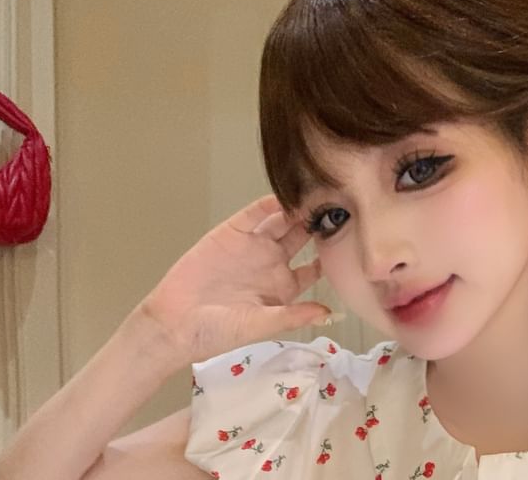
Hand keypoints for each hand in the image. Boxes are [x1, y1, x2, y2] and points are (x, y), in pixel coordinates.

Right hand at [138, 194, 330, 365]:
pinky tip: (285, 194)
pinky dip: (269, 204)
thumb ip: (293, 315)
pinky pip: (254, 214)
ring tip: (319, 195)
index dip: (331, 253)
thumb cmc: (217, 332)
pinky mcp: (231, 232)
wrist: (174, 323)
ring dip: (299, 209)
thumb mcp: (260, 325)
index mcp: (283, 287)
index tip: (354, 240)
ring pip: (282, 221)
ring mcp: (252, 245)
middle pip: (303, 237)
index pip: (315, 266)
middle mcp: (271, 262)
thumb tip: (330, 312)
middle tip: (341, 206)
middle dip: (320, 223)